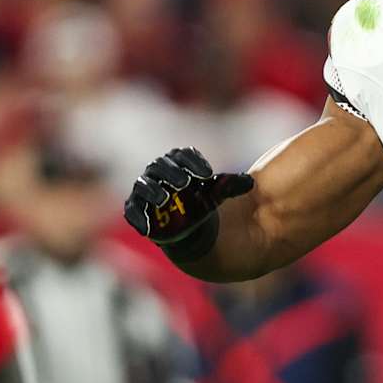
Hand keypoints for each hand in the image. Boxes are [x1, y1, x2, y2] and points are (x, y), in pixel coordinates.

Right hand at [123, 147, 252, 260]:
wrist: (193, 226)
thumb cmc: (204, 201)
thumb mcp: (219, 193)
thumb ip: (231, 186)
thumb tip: (250, 183)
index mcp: (179, 162)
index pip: (182, 155)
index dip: (193, 162)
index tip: (208, 174)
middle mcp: (159, 172)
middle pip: (160, 166)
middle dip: (172, 173)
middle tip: (185, 183)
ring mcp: (146, 191)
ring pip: (144, 186)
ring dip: (153, 191)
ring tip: (165, 199)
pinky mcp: (137, 210)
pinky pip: (132, 211)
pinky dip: (138, 218)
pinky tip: (147, 228)